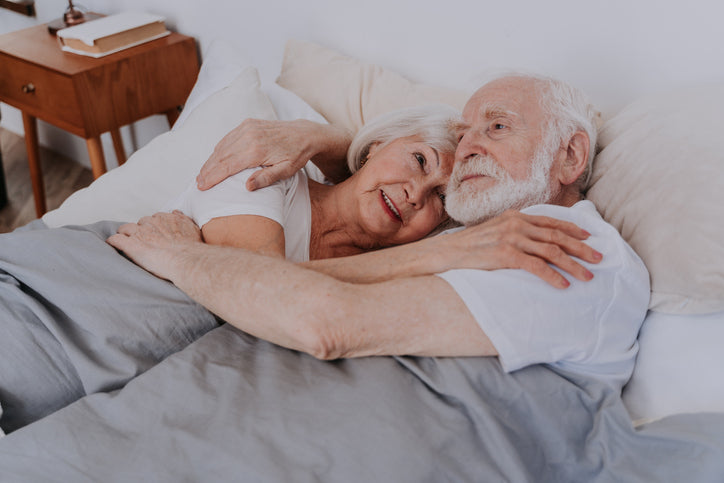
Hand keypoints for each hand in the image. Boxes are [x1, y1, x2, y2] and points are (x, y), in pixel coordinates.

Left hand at [107, 211, 201, 279]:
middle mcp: (151, 222)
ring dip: (125, 235)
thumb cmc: (191, 247)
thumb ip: (183, 219)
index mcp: (165, 218)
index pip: (153, 219)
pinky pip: (115, 240)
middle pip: (139, 223)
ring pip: (125, 229)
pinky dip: (113, 242)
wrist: (185, 259)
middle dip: (140, 231)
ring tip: (126, 243)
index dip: (153, 228)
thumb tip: (176, 212)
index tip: (155, 235)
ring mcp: (139, 233)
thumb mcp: (193, 228)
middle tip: (144, 242)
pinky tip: (113, 246)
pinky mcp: (130, 245)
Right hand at [196, 119, 321, 190]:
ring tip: (202, 174)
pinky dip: (219, 149)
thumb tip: (247, 186)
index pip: (228, 166)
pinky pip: (228, 137)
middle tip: (198, 184)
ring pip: (222, 146)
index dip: (213, 177)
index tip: (202, 187)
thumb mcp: (286, 171)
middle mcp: (249, 136)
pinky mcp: (248, 123)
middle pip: (221, 156)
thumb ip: (267, 178)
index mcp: (257, 150)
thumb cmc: (296, 155)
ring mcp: (247, 128)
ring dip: (210, 160)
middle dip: (208, 171)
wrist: (304, 133)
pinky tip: (214, 159)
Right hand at [427, 210, 602, 287]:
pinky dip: (553, 276)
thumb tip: (533, 241)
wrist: (447, 252)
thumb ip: (514, 231)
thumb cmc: (470, 246)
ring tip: (588, 276)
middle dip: (581, 248)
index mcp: (516, 216)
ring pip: (552, 251)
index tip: (589, 236)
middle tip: (599, 258)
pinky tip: (564, 284)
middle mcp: (517, 224)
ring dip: (573, 265)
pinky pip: (537, 266)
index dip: (573, 229)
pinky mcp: (506, 255)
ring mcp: (512, 238)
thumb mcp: (495, 231)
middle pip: (557, 236)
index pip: (551, 222)